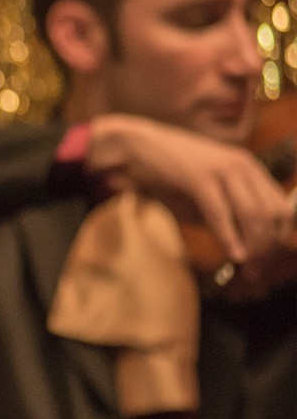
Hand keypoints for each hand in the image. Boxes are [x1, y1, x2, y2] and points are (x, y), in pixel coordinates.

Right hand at [87, 114, 291, 270]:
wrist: (136, 146)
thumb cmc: (168, 172)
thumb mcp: (205, 193)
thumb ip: (225, 214)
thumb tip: (243, 247)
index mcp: (249, 167)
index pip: (281, 208)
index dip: (278, 239)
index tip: (267, 261)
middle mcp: (243, 165)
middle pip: (271, 215)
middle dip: (267, 248)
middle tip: (256, 272)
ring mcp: (223, 170)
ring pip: (252, 215)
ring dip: (253, 247)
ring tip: (246, 268)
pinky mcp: (199, 177)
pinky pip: (221, 213)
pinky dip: (229, 237)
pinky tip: (233, 255)